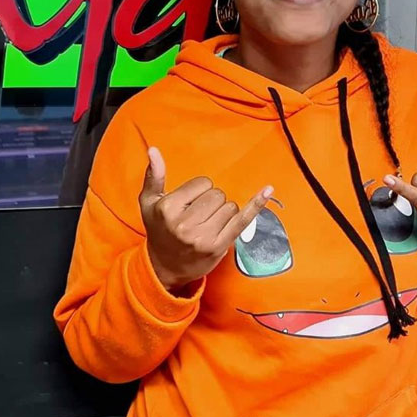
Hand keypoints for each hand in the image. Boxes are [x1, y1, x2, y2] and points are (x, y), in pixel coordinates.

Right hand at [139, 147, 272, 290]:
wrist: (165, 267)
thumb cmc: (159, 230)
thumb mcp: (149, 202)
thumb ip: (153, 175)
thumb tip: (154, 150)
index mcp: (168, 209)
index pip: (202, 183)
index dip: (198, 190)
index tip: (188, 204)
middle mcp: (185, 224)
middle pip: (217, 194)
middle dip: (211, 201)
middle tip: (197, 216)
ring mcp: (204, 237)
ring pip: (230, 207)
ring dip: (223, 212)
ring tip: (206, 224)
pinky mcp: (219, 247)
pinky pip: (243, 220)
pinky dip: (256, 205)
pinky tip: (267, 190)